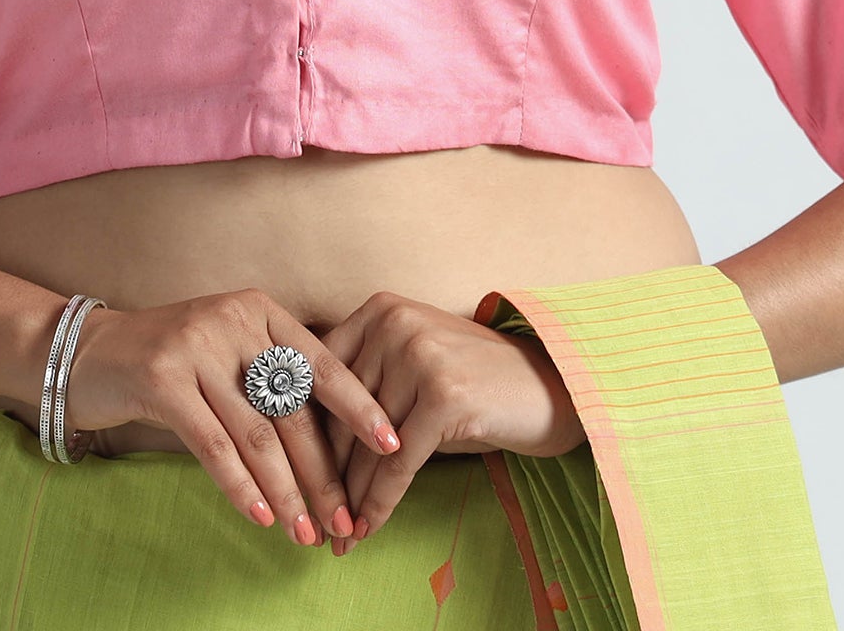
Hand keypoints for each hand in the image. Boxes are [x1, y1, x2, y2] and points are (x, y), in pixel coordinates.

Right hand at [56, 288, 405, 547]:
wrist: (90, 352)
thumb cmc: (172, 361)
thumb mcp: (228, 353)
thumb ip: (271, 380)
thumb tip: (335, 445)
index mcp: (259, 312)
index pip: (321, 363)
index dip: (358, 406)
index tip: (391, 444)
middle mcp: (232, 321)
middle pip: (291, 408)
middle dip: (323, 471)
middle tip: (345, 519)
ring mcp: (196, 346)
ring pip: (256, 433)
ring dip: (287, 491)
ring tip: (307, 532)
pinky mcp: (163, 377)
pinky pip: (213, 444)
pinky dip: (241, 485)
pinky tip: (262, 516)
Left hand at [311, 292, 585, 552]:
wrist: (549, 386)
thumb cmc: (474, 379)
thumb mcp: (413, 360)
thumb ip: (366, 378)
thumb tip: (305, 437)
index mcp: (379, 308)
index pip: (324, 378)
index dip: (307, 433)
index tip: (294, 476)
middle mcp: (395, 323)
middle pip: (342, 414)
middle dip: (326, 473)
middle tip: (314, 516)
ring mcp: (421, 356)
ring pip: (367, 445)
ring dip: (351, 498)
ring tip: (338, 535)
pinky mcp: (445, 396)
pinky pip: (398, 463)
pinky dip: (380, 502)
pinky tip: (369, 529)